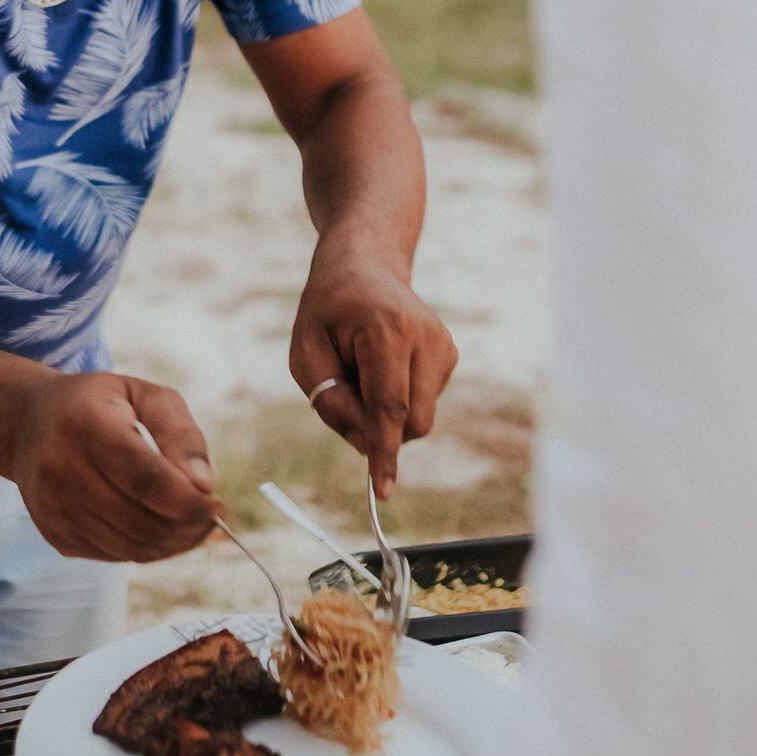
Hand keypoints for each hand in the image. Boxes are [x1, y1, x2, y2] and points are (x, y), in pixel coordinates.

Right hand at [9, 372, 220, 561]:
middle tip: (210, 517)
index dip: (188, 502)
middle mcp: (60, 468)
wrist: (30, 424)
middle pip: (139, 521)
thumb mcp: (145, 396)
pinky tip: (156, 526)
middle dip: (186, 528)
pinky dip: (144, 548)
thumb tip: (206, 487)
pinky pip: (113, 555)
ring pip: (129, 546)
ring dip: (170, 543)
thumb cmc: (101, 405)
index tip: (217, 504)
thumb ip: (181, 436)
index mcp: (85, 424)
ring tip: (189, 524)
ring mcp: (53, 507)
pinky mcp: (53, 533)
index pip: (145, 480)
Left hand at [290, 247, 456, 496]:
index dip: (385, 452)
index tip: (382, 491)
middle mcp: (426, 338)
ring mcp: (444, 345)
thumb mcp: (306, 352)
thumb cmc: (327, 309)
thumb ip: (330, 401)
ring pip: (421, 417)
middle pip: (411, 420)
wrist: (366, 264)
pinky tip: (383, 364)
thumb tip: (366, 446)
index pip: (389, 406)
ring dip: (387, 410)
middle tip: (344, 392)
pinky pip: (424, 402)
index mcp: (387, 331)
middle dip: (379, 429)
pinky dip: (400, 398)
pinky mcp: (450, 353)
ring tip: (364, 366)